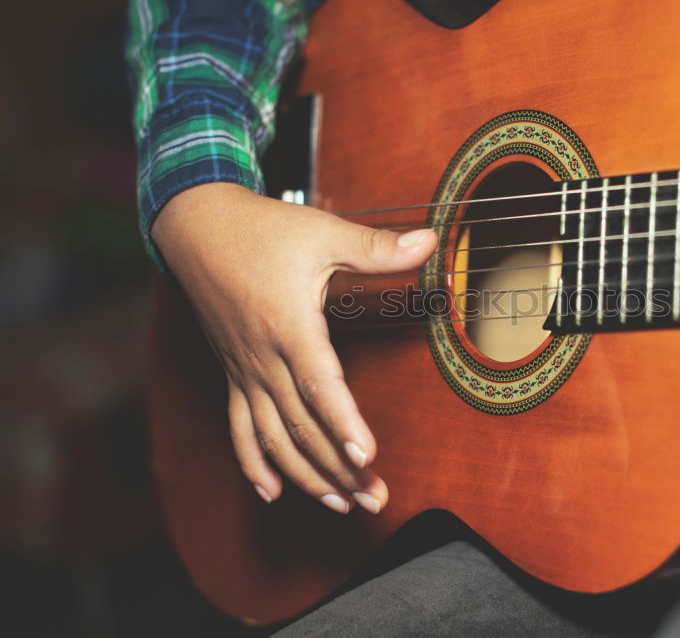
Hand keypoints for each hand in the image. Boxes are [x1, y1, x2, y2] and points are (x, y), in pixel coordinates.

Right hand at [152, 183, 435, 513]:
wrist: (197, 228)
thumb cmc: (262, 230)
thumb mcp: (323, 233)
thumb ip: (377, 247)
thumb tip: (430, 241)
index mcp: (289, 326)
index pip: (320, 385)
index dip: (344, 423)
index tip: (367, 457)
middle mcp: (263, 358)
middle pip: (302, 425)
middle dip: (339, 467)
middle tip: (375, 499)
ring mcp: (244, 371)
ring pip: (273, 437)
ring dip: (306, 476)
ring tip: (341, 504)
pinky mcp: (233, 374)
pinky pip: (239, 428)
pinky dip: (253, 463)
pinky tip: (270, 492)